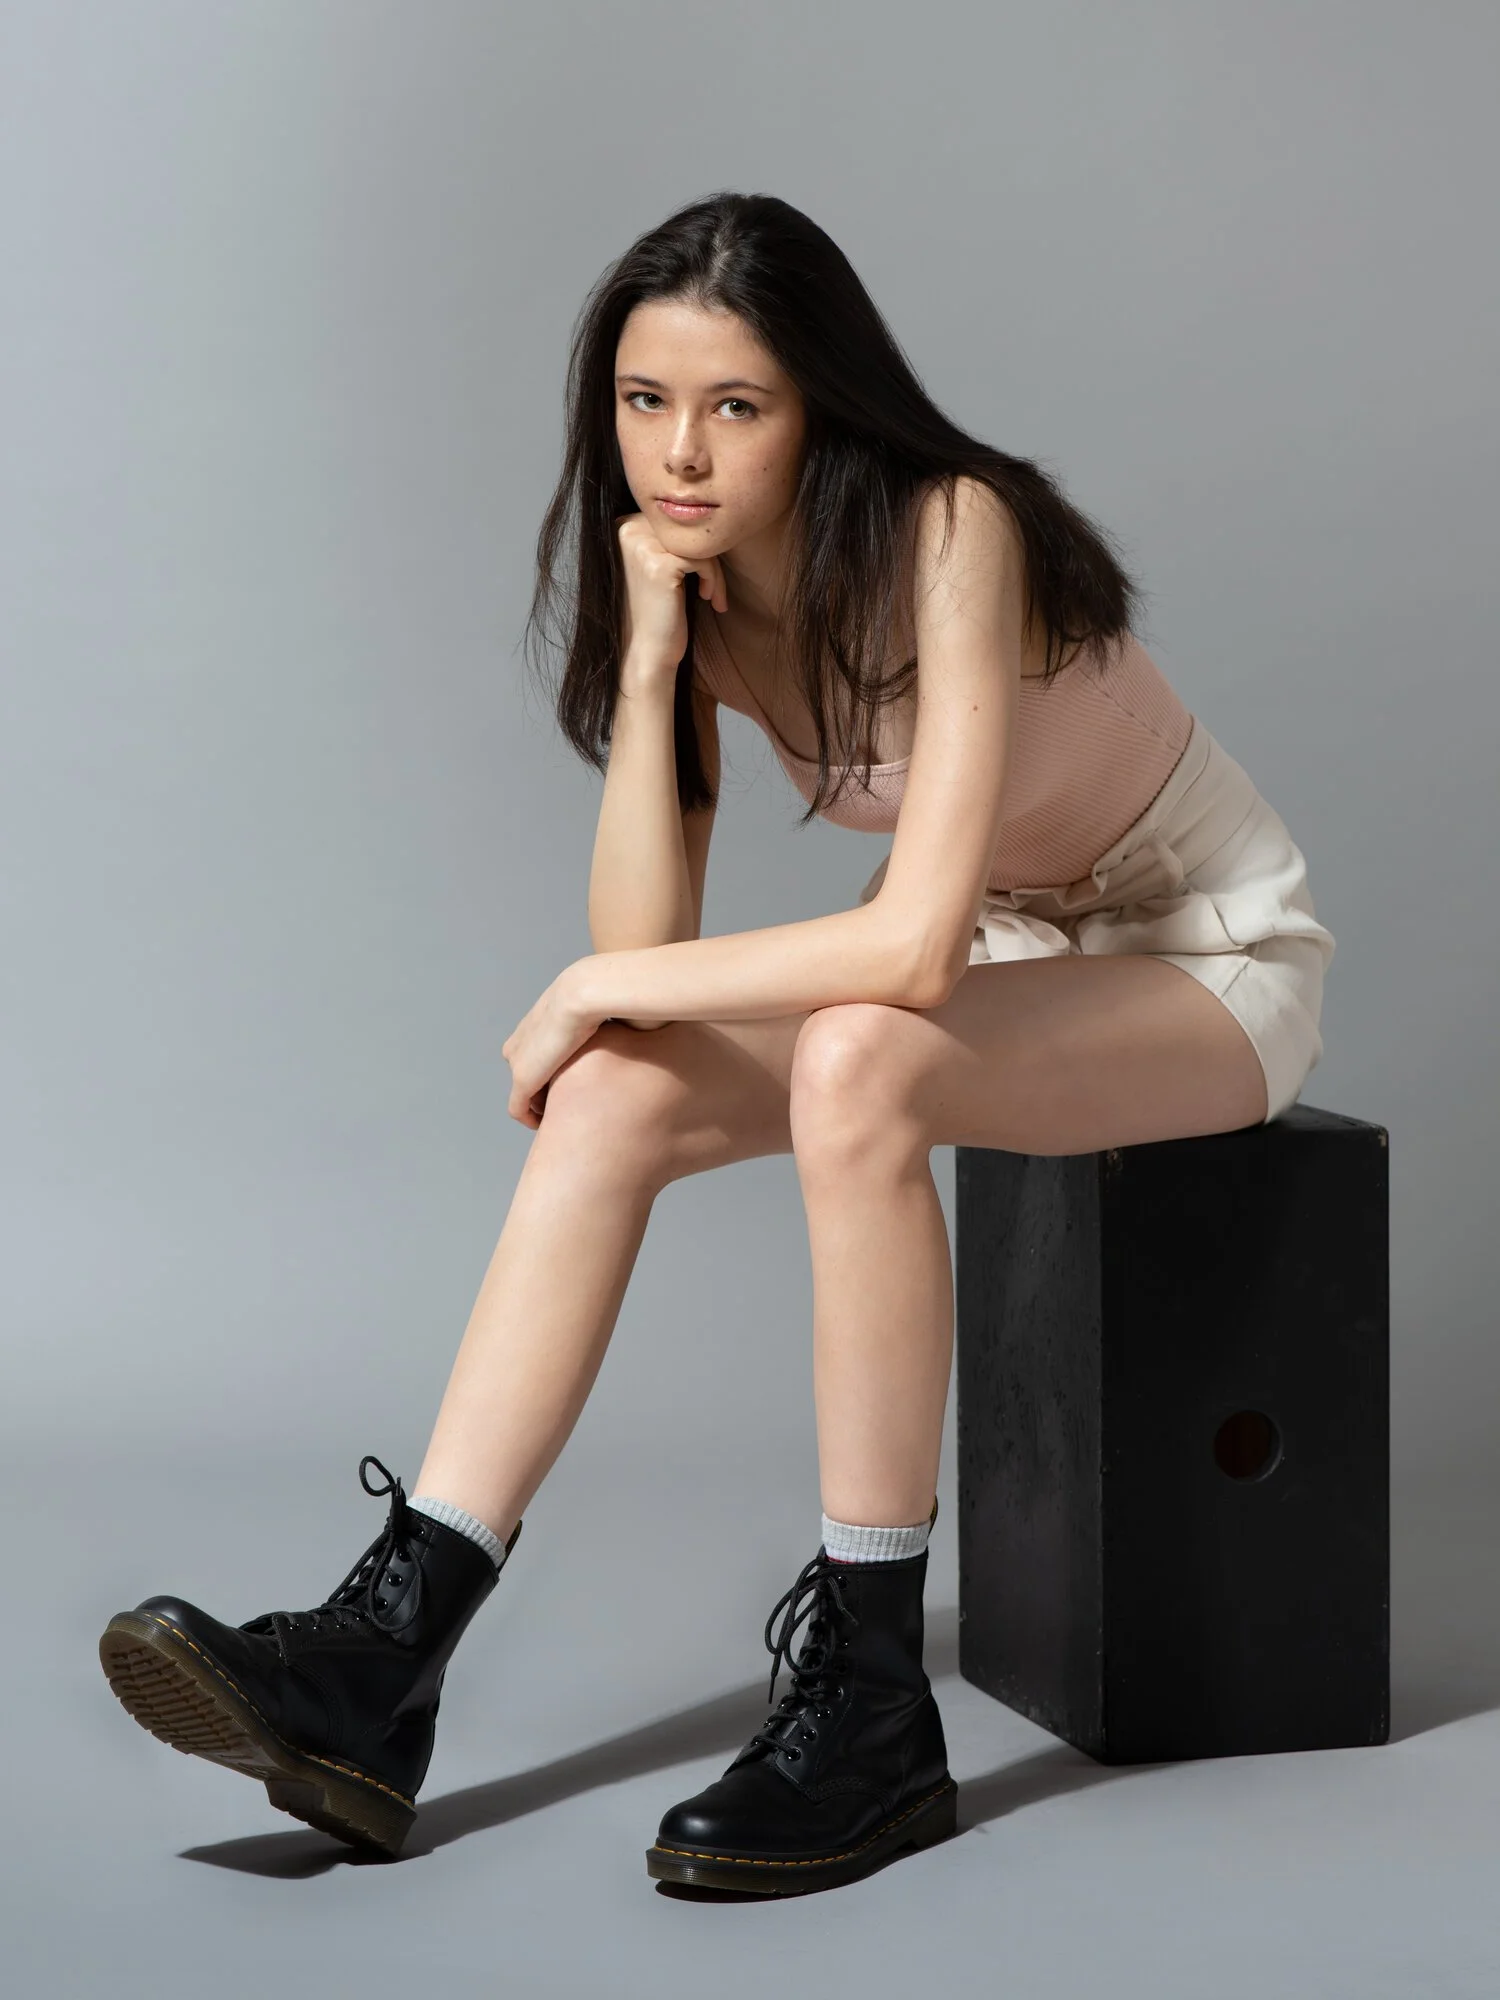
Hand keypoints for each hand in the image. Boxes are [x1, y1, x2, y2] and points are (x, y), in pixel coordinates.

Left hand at [500, 966, 605, 1129]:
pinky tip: (550, 1128)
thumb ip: (621, 1025)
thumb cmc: (611, 995)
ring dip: (542, 1108)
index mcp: (540, 1023)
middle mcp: (522, 1042)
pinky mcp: (522, 1079)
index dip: (559, 1073)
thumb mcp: (615, 1009)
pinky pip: (519, 1109)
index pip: (541, 1054)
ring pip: (524, 1095)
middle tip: (575, 1107)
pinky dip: (531, 1120)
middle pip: (530, 1075)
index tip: (580, 1086)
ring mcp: (519, 1062)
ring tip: (566, 1120)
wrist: (589, 992)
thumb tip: (645, 1030)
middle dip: (548, 1093)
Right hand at [615, 509, 729, 679]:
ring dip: (714, 571)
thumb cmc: (657, 611)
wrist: (648, 651)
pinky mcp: (659, 564)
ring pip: (699, 543)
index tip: (704, 578)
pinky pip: (704, 558)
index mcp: (623, 526)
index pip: (675, 521)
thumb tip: (705, 510)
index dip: (695, 547)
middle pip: (687, 528)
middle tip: (713, 589)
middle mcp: (627, 530)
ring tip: (713, 596)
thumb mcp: (658, 564)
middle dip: (709, 558)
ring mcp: (641, 545)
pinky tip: (709, 599)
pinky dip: (714, 578)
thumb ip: (668, 537)